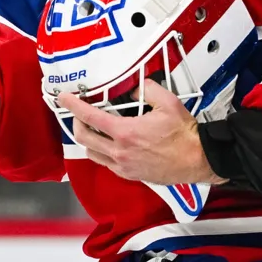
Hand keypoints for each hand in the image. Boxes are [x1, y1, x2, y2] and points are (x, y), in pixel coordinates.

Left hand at [57, 79, 225, 185]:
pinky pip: (107, 164)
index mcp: (125, 132)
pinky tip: (110, 145)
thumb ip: (148, 89)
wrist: (198, 159)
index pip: (89, 117)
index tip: (63, 98)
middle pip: (83, 137)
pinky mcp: (130, 175)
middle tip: (80, 114)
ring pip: (92, 153)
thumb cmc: (184, 134)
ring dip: (88, 140)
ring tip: (93, 130)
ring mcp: (123, 166)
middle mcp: (119, 151)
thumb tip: (138, 86)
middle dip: (76, 123)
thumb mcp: (167, 102)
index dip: (72, 105)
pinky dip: (102, 153)